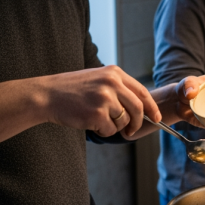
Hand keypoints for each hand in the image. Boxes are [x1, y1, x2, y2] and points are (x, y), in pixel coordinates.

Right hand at [43, 65, 158, 137]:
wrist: (47, 95)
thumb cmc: (72, 89)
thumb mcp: (97, 78)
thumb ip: (118, 88)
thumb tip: (140, 107)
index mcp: (114, 73)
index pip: (142, 91)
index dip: (151, 107)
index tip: (156, 117)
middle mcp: (112, 83)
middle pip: (138, 108)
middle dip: (137, 123)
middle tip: (132, 131)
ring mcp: (105, 98)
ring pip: (123, 121)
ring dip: (114, 126)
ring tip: (98, 120)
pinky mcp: (97, 114)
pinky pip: (110, 130)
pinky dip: (103, 131)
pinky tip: (89, 122)